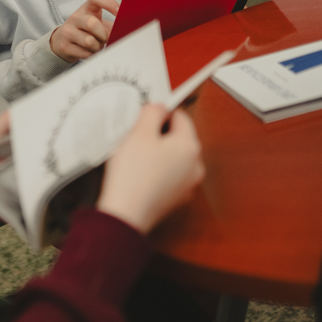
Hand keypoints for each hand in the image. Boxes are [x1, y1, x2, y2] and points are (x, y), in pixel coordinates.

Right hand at [50, 0, 118, 61]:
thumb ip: (111, 26)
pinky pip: (85, 54)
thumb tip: (125, 31)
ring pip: (89, 42)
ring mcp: (67, 31)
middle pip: (92, 24)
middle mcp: (75, 17)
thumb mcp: (98, 23)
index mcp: (86, 8)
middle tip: (104, 39)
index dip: (109, 3)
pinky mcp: (64, 46)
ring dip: (97, 47)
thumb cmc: (86, 31)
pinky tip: (88, 51)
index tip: (119, 12)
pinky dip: (91, 55)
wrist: (62, 42)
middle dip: (103, 35)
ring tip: (95, 46)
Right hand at [96, 104, 203, 234]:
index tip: (143, 115)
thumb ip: (152, 112)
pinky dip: (156, 172)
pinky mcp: (175, 199)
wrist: (126, 214)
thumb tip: (159, 107)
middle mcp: (195, 166)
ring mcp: (187, 185)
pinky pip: (168, 176)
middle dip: (157, 134)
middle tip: (134, 136)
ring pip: (173, 158)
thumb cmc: (132, 173)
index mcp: (190, 146)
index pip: (181, 116)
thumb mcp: (138, 132)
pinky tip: (138, 174)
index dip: (160, 112)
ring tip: (133, 157)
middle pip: (178, 138)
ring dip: (156, 153)